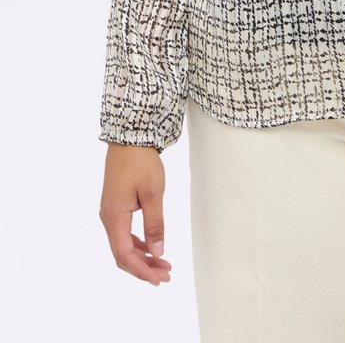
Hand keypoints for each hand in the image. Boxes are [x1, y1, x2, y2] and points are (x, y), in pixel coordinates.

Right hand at [99, 144, 171, 284]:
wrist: (130, 137)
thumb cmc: (141, 162)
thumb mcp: (153, 193)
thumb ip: (155, 224)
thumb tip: (157, 251)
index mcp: (114, 217)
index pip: (124, 255)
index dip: (141, 270)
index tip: (159, 278)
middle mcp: (108, 218)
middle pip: (122, 254)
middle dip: (143, 267)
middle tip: (165, 275)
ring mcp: (111, 212)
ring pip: (123, 244)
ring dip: (142, 256)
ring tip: (163, 264)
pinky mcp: (116, 206)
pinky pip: (124, 233)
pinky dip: (138, 243)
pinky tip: (152, 246)